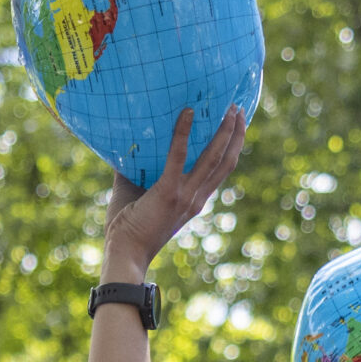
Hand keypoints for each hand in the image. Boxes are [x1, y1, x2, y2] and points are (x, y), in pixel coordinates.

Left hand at [101, 106, 245, 283]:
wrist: (124, 253)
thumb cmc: (126, 228)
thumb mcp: (134, 193)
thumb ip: (134, 171)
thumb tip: (122, 144)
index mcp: (193, 200)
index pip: (220, 171)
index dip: (232, 148)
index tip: (237, 126)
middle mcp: (196, 198)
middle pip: (226, 162)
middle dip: (236, 134)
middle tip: (239, 108)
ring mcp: (185, 195)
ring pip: (215, 158)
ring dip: (224, 131)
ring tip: (229, 108)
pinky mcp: (169, 192)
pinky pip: (179, 156)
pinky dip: (183, 133)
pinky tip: (187, 112)